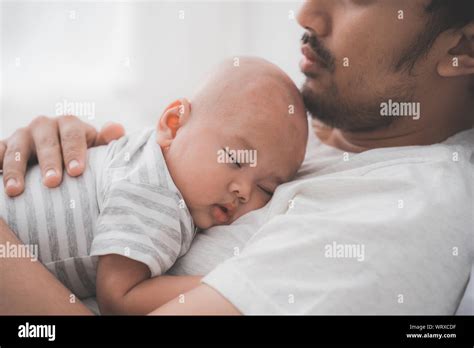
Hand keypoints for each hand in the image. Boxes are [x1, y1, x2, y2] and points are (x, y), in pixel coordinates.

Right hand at [0, 115, 124, 196]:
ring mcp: (21, 136)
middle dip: (49, 162)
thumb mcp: (95, 148)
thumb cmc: (82, 155)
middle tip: (53, 182)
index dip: (75, 152)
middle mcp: (44, 126)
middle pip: (45, 142)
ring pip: (16, 148)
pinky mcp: (3, 147)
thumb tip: (118, 129)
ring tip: (15, 191)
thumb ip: (106, 141)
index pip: (73, 135)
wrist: (58, 155)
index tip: (77, 172)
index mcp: (69, 124)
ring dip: (14, 169)